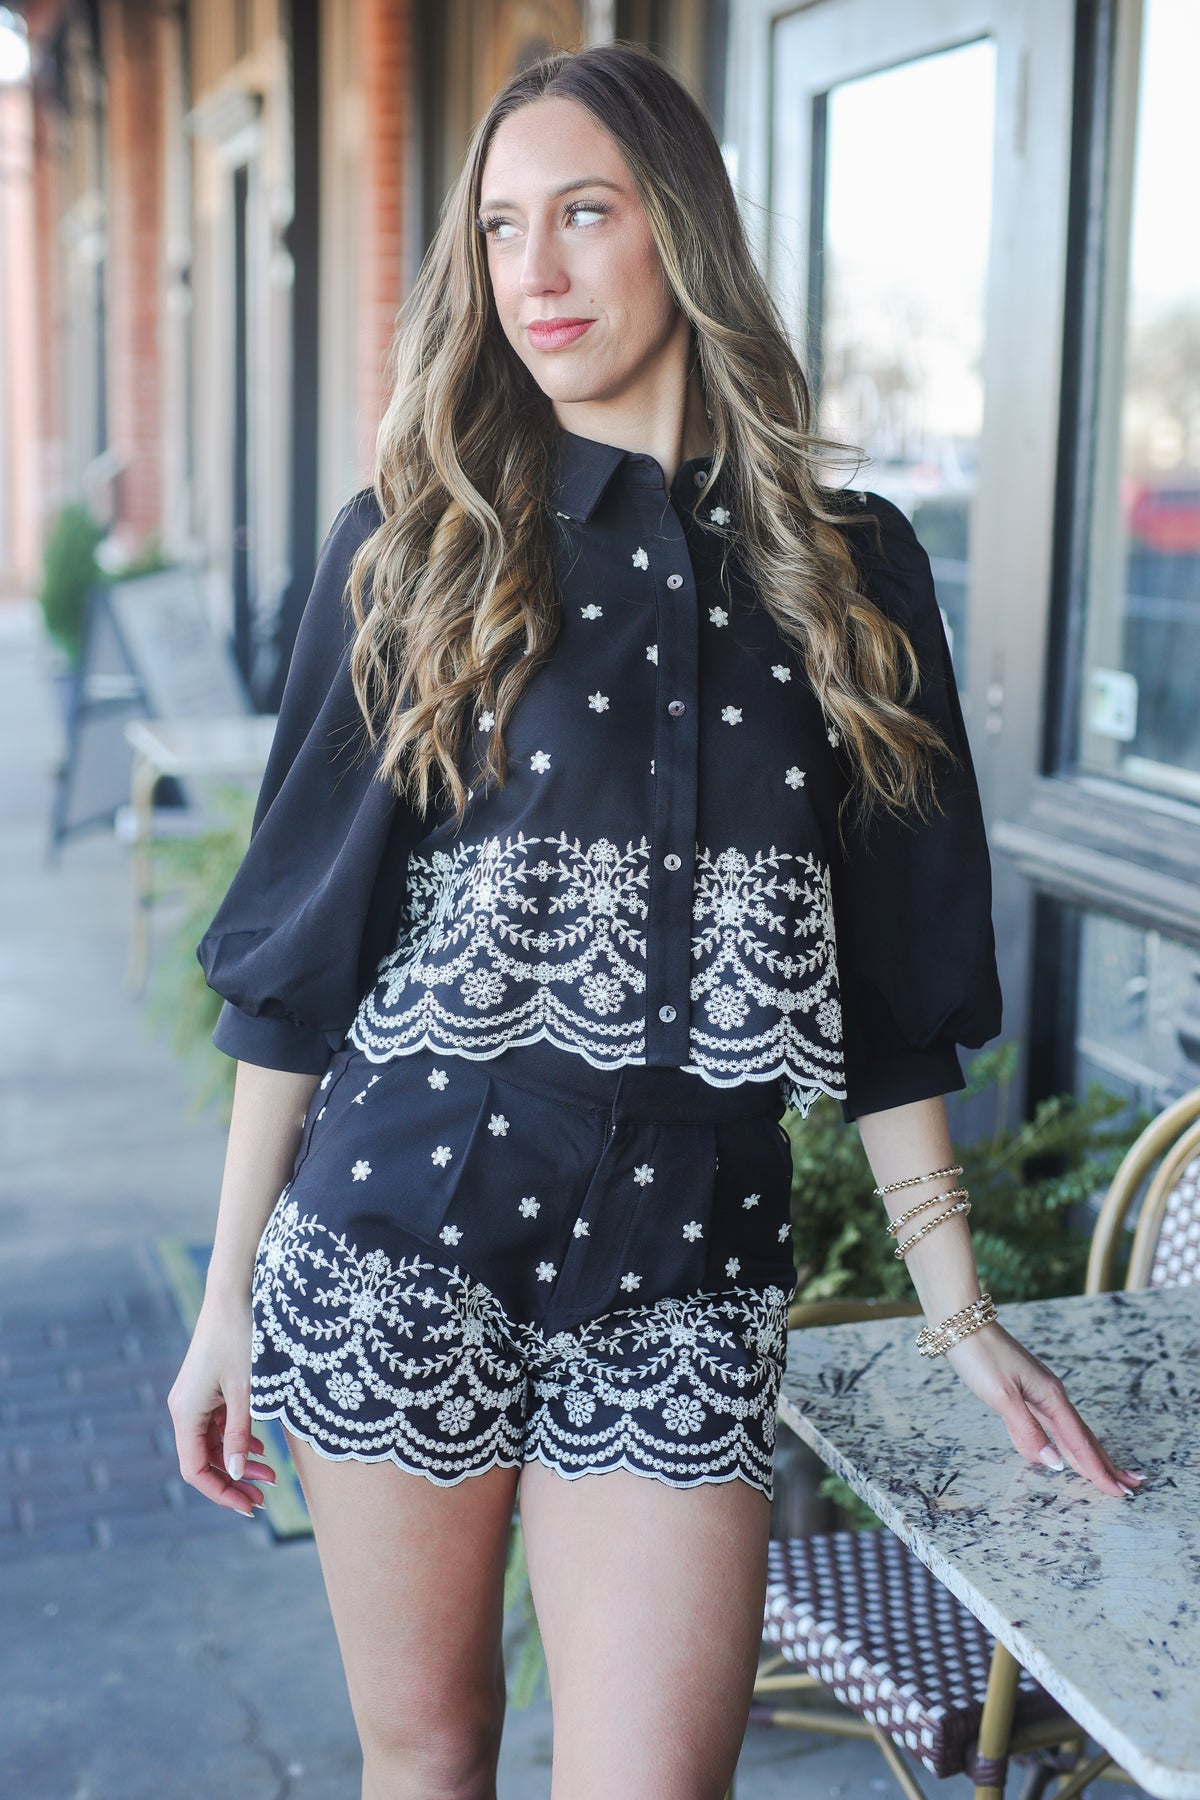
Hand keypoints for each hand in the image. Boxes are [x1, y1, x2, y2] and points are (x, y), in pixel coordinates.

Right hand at [167, 1295, 276, 1516]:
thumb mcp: (246, 1390)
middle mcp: (184, 1409)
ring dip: (240, 1462)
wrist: (236, 1293)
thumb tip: (236, 1474)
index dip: (221, 1492)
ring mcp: (195, 1399)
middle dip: (234, 1481)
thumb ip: (241, 1434)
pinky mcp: (208, 1389)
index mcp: (185, 1413)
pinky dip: (239, 1440)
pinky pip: (219, 1425)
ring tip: (271, 1476)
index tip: (249, 1506)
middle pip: (205, 1460)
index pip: (196, 1469)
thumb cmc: (241, 1338)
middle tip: (265, 1498)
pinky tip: (261, 1451)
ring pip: (214, 1444)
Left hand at [944, 1322, 1143, 1499]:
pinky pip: (1052, 1423)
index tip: (1120, 1492)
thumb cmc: (981, 1357)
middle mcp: (1051, 1394)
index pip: (1080, 1442)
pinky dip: (1064, 1440)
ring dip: (1088, 1453)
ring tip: (1104, 1473)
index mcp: (1051, 1397)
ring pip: (1069, 1430)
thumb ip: (1028, 1430)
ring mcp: (1039, 1391)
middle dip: (1105, 1463)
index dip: (1099, 1469)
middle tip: (1129, 1487)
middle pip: (1084, 1436)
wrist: (962, 1323)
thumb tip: (1055, 1463)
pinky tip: (1063, 1449)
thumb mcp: (1002, 1397)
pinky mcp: (1024, 1389)